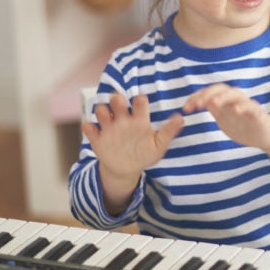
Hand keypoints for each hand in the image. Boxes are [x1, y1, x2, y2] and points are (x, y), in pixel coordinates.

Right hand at [82, 93, 183, 208]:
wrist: (127, 169)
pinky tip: (95, 133)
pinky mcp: (98, 139)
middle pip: (117, 100)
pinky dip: (89, 128)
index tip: (140, 103)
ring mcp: (109, 129)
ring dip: (102, 112)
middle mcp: (123, 120)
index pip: (139, 101)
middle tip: (120, 108)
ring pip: (100, 110)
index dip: (139, 100)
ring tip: (107, 121)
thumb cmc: (145, 154)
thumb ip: (169, 131)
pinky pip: (88, 128)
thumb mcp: (159, 145)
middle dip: (117, 100)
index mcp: (139, 119)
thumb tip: (181, 118)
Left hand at [183, 83, 269, 149]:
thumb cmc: (244, 126)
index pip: (209, 93)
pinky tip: (235, 110)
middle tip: (197, 105)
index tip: (186, 108)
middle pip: (221, 89)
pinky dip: (243, 107)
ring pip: (235, 95)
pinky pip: (251, 107)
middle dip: (207, 94)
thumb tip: (198, 102)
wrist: (267, 135)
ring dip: (224, 97)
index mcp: (226, 101)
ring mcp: (247, 106)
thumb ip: (214, 109)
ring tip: (214, 103)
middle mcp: (236, 100)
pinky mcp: (258, 114)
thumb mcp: (224, 118)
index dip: (197, 97)